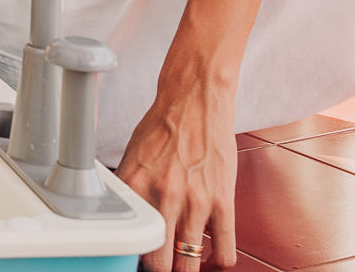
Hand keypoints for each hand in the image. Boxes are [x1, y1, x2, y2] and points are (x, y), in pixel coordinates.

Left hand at [118, 87, 237, 270]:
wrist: (194, 100)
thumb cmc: (163, 125)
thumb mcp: (133, 156)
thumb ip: (131, 189)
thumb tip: (129, 220)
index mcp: (135, 185)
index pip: (131, 241)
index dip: (136, 258)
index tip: (140, 260)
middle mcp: (164, 196)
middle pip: (161, 262)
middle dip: (162, 269)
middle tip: (163, 266)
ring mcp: (195, 201)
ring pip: (190, 261)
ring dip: (188, 268)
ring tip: (186, 265)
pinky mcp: (222, 200)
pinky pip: (225, 249)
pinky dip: (220, 260)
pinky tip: (215, 258)